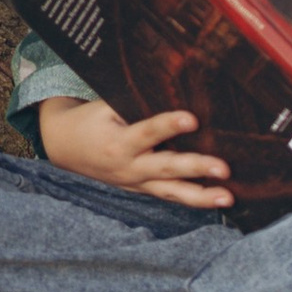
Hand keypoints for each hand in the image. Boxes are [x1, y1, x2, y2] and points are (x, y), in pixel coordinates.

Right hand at [37, 96, 234, 208]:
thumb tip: (174, 92)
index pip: (148, 132)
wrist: (64, 148)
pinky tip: (218, 200)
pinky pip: (170, 196)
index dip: (169, 125)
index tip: (192, 119)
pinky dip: (194, 199)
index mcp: (119, 142)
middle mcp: (130, 168)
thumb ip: (136, 105)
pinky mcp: (142, 190)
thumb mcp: (106, 107)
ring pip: (172, 193)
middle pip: (167, 169)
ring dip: (202, 196)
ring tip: (228, 196)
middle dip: (196, 168)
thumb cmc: (90, 120)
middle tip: (223, 168)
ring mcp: (137, 183)